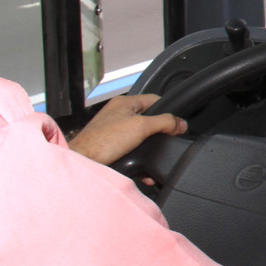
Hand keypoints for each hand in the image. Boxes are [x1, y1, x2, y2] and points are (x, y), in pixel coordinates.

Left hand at [67, 94, 186, 165]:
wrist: (84, 162)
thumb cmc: (102, 141)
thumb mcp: (142, 127)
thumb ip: (165, 122)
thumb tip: (181, 124)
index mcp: (124, 102)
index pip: (154, 99)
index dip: (168, 110)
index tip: (177, 123)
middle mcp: (117, 113)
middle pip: (148, 119)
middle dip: (158, 132)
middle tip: (165, 140)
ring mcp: (112, 129)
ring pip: (139, 136)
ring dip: (148, 146)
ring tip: (153, 154)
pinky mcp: (110, 145)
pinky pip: (131, 148)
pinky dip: (139, 156)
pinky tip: (143, 166)